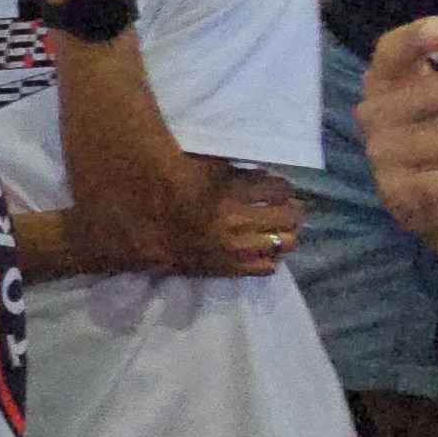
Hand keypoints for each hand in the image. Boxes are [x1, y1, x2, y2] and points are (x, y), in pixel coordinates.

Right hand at [169, 168, 306, 278]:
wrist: (146, 227)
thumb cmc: (173, 191)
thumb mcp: (205, 168)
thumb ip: (236, 172)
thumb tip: (265, 176)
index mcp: (231, 190)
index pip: (278, 188)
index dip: (283, 188)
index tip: (279, 190)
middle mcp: (239, 219)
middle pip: (289, 216)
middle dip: (291, 210)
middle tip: (286, 208)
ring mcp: (236, 246)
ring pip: (285, 243)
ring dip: (285, 233)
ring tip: (278, 230)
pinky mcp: (230, 268)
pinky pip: (266, 267)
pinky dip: (271, 257)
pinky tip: (264, 250)